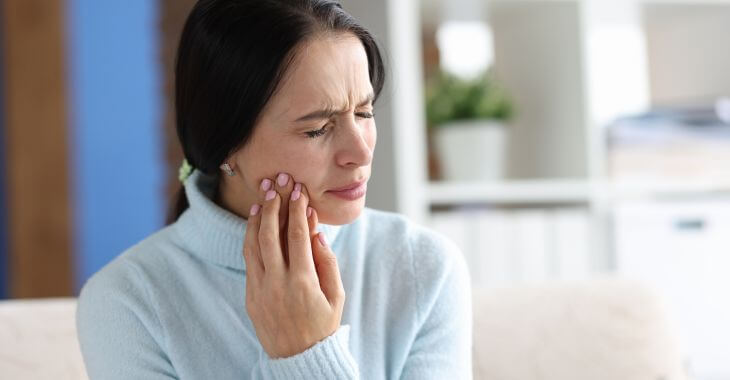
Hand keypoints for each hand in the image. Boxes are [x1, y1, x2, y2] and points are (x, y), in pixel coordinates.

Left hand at [242, 173, 345, 358]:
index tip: (298, 191)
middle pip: (270, 234)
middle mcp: (277, 283)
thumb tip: (316, 232)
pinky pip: (248, 259)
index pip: (298, 236)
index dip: (297, 210)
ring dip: (257, 217)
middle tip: (277, 184)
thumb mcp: (336, 296)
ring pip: (253, 244)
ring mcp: (260, 289)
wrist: (299, 359)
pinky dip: (250, 237)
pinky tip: (254, 222)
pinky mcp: (250, 295)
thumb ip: (327, 262)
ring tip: (263, 196)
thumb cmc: (323, 326)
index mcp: (303, 282)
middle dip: (273, 205)